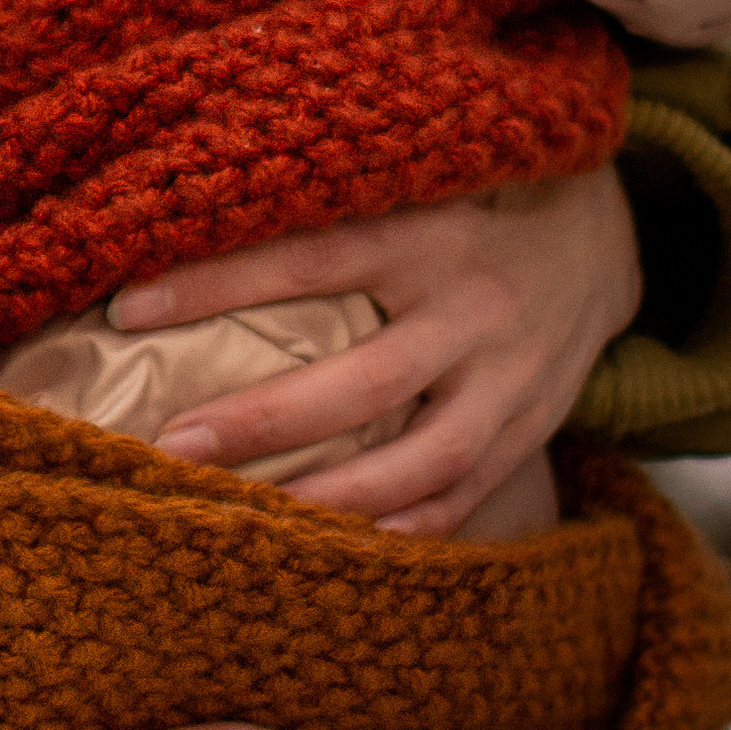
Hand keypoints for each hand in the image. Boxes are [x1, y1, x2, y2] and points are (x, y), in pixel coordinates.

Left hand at [112, 168, 641, 536]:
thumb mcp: (410, 178)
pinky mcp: (526, 434)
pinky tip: (332, 551)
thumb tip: (175, 197)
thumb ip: (322, 194)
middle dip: (263, 422)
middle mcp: (473, 313)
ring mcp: (509, 385)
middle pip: (362, 384)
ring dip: (328, 499)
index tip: (127, 310)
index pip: (309, 259)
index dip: (218, 285)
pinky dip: (400, 531)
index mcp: (429, 237)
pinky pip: (464, 498)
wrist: (603, 241)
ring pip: (418, 461)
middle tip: (171, 444)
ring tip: (240, 520)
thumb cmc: (465, 202)